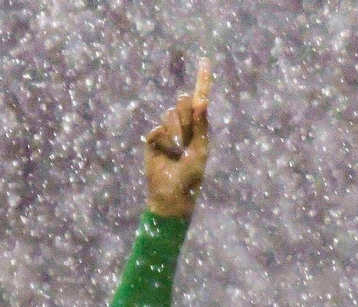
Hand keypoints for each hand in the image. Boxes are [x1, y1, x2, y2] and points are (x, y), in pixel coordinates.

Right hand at [143, 60, 212, 220]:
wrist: (172, 194)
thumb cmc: (192, 176)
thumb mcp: (200, 150)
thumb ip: (201, 126)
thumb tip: (201, 101)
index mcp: (199, 128)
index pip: (201, 100)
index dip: (203, 81)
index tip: (205, 61)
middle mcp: (184, 125)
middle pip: (183, 104)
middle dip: (187, 120)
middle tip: (187, 141)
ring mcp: (167, 131)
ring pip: (170, 116)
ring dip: (176, 134)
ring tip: (177, 152)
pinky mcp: (152, 139)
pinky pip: (156, 131)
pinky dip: (162, 143)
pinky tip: (165, 155)